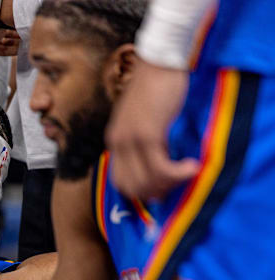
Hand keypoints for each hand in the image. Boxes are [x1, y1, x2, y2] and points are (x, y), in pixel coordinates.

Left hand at [106, 60, 198, 199]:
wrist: (161, 59)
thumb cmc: (158, 85)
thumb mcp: (145, 117)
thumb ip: (146, 140)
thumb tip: (161, 167)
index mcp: (114, 140)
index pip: (121, 182)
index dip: (143, 192)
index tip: (166, 188)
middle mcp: (117, 143)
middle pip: (131, 187)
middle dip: (157, 192)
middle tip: (180, 182)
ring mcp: (130, 140)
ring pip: (146, 182)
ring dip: (170, 185)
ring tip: (189, 173)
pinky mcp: (147, 135)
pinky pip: (160, 169)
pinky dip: (178, 174)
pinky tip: (193, 167)